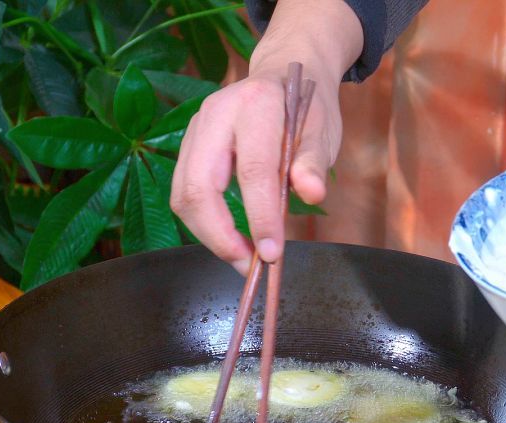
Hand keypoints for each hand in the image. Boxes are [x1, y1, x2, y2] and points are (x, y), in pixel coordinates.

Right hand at [169, 0, 361, 274]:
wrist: (283, 74)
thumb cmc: (306, 108)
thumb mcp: (322, 131)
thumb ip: (313, 162)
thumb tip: (311, 194)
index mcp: (257, 105)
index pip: (253, 169)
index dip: (260, 215)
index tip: (273, 253)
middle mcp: (215, 113)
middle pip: (198, 186)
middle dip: (219, 235)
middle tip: (248, 265)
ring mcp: (195, 128)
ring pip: (183, 194)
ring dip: (208, 234)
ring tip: (241, 257)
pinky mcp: (188, 145)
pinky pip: (183, 193)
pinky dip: (203, 223)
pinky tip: (229, 237)